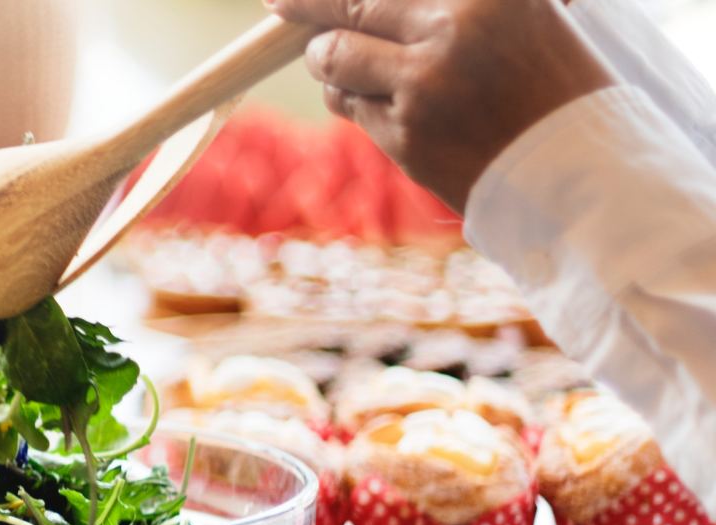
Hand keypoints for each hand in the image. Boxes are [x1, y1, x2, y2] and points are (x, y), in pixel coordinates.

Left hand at [267, 0, 615, 211]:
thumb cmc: (552, 84)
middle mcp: (452, 31)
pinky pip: (352, 109)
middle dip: (306, 7)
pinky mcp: (406, 138)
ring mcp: (424, 87)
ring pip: (336, 61)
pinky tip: (381, 101)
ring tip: (339, 58)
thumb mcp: (517, 15)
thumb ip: (447, 5)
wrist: (579, 173)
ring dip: (329, 60)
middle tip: (279, 2)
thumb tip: (362, 3)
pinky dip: (355, 101)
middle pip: (347, 7)